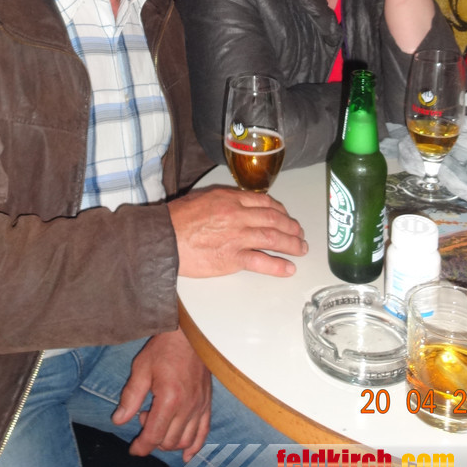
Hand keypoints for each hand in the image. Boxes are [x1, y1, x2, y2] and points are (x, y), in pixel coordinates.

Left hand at [111, 328, 210, 461]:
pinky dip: (195, 447)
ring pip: (185, 440)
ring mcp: (199, 406)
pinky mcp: (207, 403)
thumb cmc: (164, 347)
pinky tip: (187, 454)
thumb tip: (119, 420)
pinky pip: (203, 433)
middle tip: (144, 416)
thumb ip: (130, 397)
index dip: (142, 446)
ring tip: (160, 421)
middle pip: (169, 441)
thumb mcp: (141, 368)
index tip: (133, 449)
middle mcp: (187, 406)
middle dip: (153, 438)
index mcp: (170, 398)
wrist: (189, 333)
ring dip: (169, 441)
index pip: (154, 435)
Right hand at [168, 185, 306, 277]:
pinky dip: (278, 266)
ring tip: (301, 249)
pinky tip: (289, 268)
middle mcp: (238, 216)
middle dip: (290, 227)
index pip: (264, 202)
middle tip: (299, 233)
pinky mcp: (232, 258)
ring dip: (291, 245)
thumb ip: (225, 199)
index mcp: (231, 199)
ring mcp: (237, 238)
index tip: (286, 216)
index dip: (280, 210)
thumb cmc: (178, 217)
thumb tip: (240, 203)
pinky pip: (261, 262)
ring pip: (273, 239)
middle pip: (273, 219)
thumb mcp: (204, 197)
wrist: (164, 238)